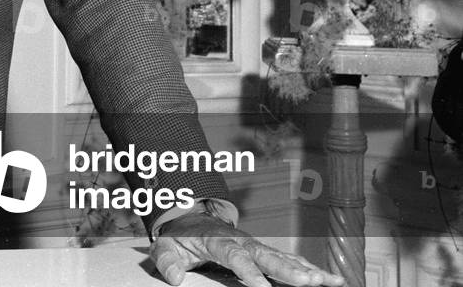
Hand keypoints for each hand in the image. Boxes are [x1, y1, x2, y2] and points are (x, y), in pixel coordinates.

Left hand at [150, 211, 344, 286]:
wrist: (189, 218)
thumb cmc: (179, 237)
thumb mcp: (165, 247)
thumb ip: (166, 261)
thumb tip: (175, 279)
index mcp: (217, 240)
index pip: (234, 256)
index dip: (248, 272)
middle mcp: (242, 241)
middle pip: (267, 255)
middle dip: (288, 269)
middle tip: (309, 282)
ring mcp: (256, 245)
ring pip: (285, 257)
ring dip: (308, 269)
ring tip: (331, 282)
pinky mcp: (266, 252)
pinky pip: (291, 260)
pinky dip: (312, 269)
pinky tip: (334, 280)